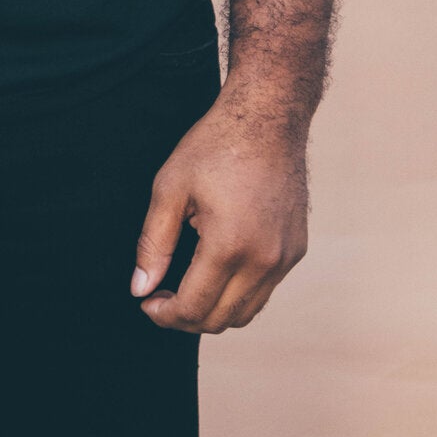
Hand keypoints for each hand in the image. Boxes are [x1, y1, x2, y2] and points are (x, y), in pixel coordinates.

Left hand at [129, 86, 307, 332]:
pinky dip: (239, 292)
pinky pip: (265, 290)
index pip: (194, 309)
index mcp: (229, 246)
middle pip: (221, 320)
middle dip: (186, 318)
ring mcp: (285, 257)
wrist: (268, 117)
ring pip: (246, 312)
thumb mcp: (170, 188)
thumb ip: (153, 243)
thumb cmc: (216, 145)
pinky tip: (217, 267)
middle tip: (161, 296)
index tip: (147, 302)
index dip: (164, 315)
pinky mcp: (296, 249)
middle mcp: (264, 260)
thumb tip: (140, 288)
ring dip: (214, 310)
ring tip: (187, 285)